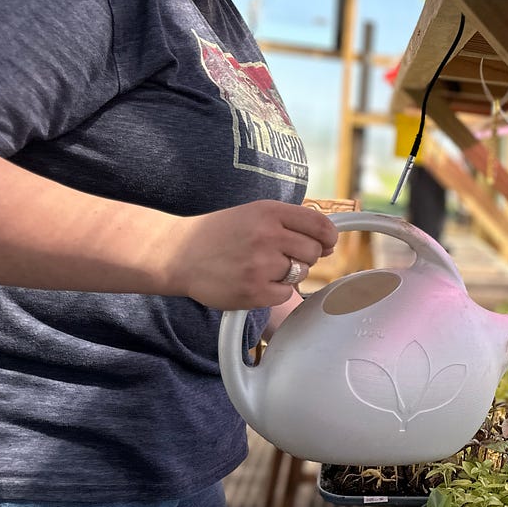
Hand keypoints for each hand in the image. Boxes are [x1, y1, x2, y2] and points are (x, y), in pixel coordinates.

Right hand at [158, 200, 338, 309]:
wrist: (177, 254)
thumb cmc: (219, 234)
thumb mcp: (254, 214)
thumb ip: (291, 223)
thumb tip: (329, 243)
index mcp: (269, 212)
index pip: (320, 224)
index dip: (329, 236)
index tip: (326, 243)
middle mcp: (267, 236)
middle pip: (314, 251)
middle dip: (303, 256)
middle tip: (280, 256)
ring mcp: (260, 265)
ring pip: (301, 273)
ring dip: (287, 273)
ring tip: (261, 267)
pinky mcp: (254, 291)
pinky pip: (285, 294)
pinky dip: (274, 291)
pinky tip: (254, 281)